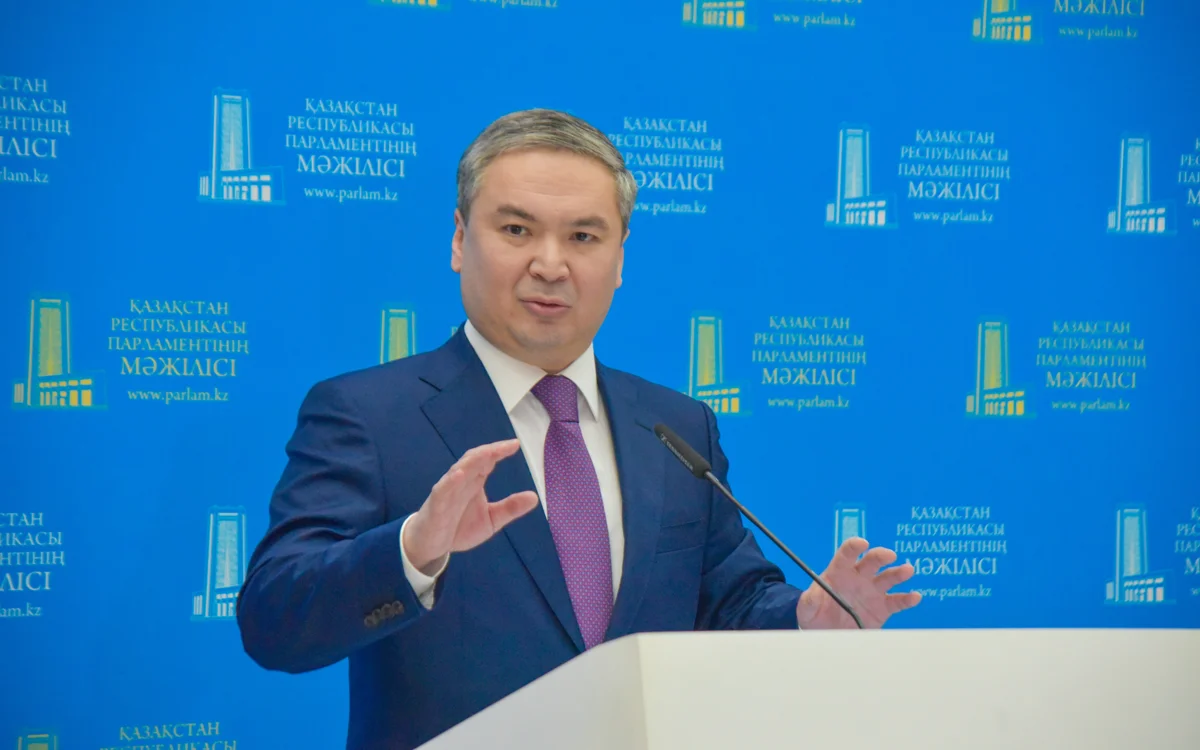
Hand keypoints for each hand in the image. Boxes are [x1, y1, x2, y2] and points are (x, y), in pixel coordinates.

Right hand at [402, 439, 539, 574]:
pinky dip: (450, 481)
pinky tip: (459, 474)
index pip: (487, 461)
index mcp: (475, 482)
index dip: (499, 451)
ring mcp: (447, 491)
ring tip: (488, 453)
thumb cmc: (459, 528)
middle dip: (490, 451)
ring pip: (459, 470)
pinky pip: (442, 490)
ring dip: (473, 461)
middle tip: (508, 446)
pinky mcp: (436, 504)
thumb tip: (535, 497)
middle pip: (474, 460)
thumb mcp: (491, 520)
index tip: (515, 444)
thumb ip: (510, 508)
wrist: (432, 546)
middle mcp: (461, 482)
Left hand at [795, 538, 921, 628]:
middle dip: (880, 556)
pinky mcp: (883, 608)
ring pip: (888, 578)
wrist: (825, 632)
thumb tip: (810, 597)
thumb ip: (808, 602)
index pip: (846, 554)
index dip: (854, 547)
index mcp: (839, 571)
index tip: (862, 543)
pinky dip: (907, 599)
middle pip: (871, 562)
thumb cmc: (815, 613)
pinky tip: (915, 597)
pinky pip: (897, 602)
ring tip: (908, 570)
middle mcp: (858, 577)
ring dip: (898, 573)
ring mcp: (872, 591)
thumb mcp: (806, 608)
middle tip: (889, 555)